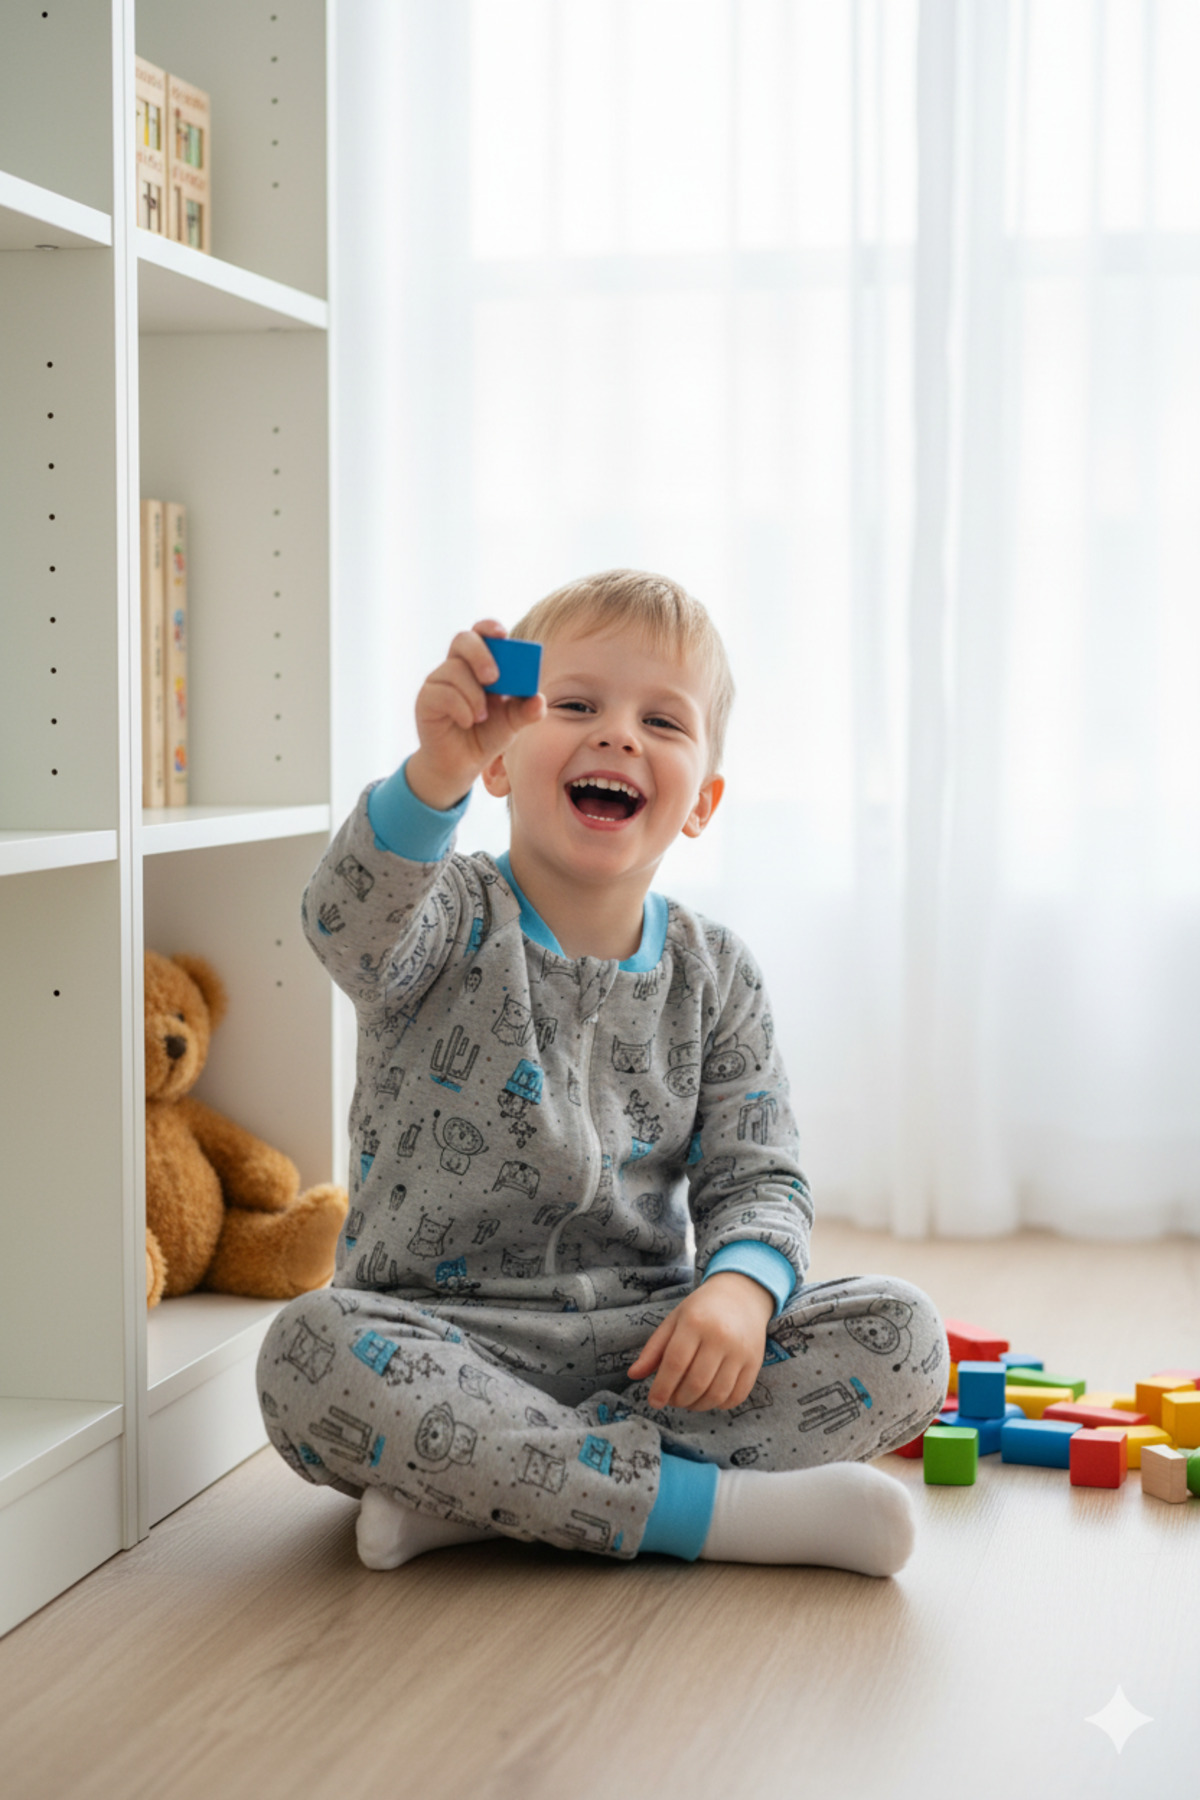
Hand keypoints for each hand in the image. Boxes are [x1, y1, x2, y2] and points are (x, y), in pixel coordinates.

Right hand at [407, 619, 545, 809]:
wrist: (461, 764)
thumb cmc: (486, 736)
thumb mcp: (512, 722)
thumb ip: (527, 710)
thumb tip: (540, 700)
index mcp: (479, 664)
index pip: (480, 633)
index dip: (489, 627)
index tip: (503, 634)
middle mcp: (456, 667)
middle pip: (462, 640)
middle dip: (480, 655)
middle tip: (494, 678)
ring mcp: (438, 681)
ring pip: (453, 670)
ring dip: (473, 695)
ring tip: (481, 717)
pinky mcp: (426, 699)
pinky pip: (441, 693)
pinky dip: (460, 708)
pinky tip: (467, 722)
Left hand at [626, 1273, 774, 1411]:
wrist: (741, 1295)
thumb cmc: (701, 1310)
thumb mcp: (673, 1321)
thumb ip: (653, 1349)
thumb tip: (633, 1375)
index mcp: (695, 1322)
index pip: (676, 1363)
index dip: (662, 1388)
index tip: (654, 1401)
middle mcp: (721, 1336)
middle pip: (696, 1382)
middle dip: (679, 1399)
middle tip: (672, 1400)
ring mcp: (741, 1351)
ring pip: (717, 1394)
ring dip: (698, 1406)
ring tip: (688, 1401)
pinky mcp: (755, 1362)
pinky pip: (737, 1396)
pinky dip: (720, 1404)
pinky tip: (709, 1398)